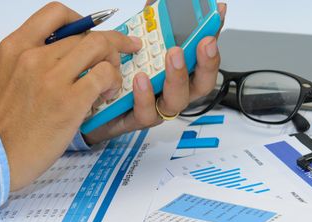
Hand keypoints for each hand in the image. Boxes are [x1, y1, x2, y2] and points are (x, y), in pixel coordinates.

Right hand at [0, 2, 141, 190]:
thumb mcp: (0, 79)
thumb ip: (23, 61)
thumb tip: (51, 53)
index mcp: (14, 47)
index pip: (56, 14)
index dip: (82, 21)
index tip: (92, 33)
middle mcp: (34, 56)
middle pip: (86, 35)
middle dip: (109, 45)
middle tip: (119, 57)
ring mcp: (53, 78)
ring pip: (100, 48)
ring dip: (114, 62)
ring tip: (111, 82)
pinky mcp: (71, 101)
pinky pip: (104, 75)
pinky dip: (113, 81)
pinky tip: (107, 95)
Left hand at [82, 2, 226, 144]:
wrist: (93, 105)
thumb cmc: (118, 76)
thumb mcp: (134, 44)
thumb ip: (149, 24)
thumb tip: (156, 2)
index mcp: (177, 71)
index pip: (202, 53)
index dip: (213, 34)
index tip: (218, 13)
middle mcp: (172, 91)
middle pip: (202, 83)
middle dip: (207, 62)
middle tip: (205, 42)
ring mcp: (157, 107)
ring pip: (177, 101)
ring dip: (178, 77)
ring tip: (173, 55)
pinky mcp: (136, 119)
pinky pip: (146, 113)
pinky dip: (144, 96)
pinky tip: (141, 79)